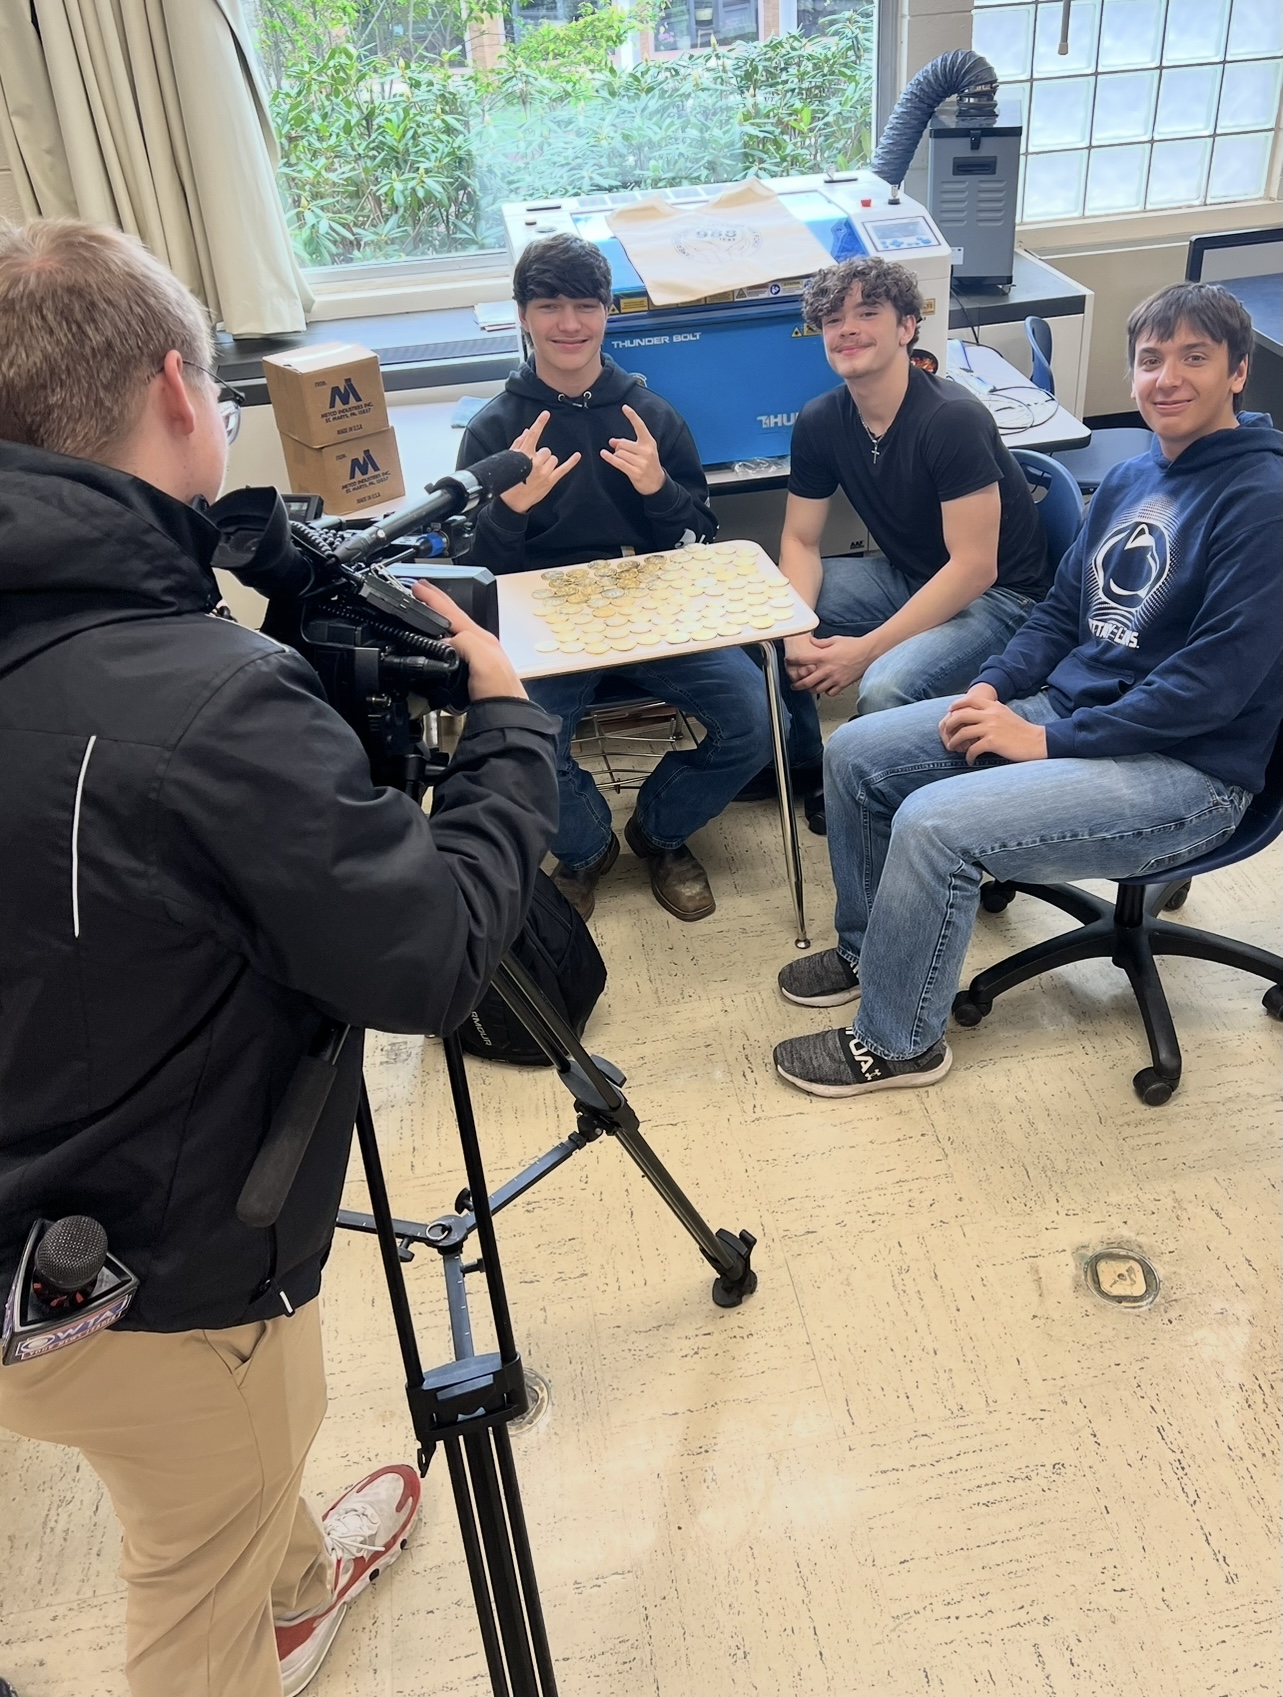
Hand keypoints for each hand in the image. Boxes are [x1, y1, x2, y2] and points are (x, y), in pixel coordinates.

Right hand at [411, 582, 526, 702]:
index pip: (452, 612)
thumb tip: (445, 642)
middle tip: (420, 589)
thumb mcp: (483, 660)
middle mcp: (480, 644)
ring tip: (427, 610)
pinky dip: (441, 639)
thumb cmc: (500, 690)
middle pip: (453, 616)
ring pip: (453, 630)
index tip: (417, 587)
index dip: (433, 598)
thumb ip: (464, 643)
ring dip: (438, 618)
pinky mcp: (471, 671)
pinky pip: (452, 648)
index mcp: (481, 638)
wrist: (506, 714)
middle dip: (436, 601)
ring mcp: (476, 657)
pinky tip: (437, 641)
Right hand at [500, 411, 580, 513]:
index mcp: (524, 455)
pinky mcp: (551, 481)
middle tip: (533, 468)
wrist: (513, 501)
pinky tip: (577, 455)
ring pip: (553, 458)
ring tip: (539, 473)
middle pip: (546, 450)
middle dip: (541, 456)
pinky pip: (564, 469)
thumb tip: (527, 431)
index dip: (539, 424)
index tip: (546, 414)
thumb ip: (519, 444)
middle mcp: (535, 462)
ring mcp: (544, 472)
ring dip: (548, 463)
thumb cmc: (510, 480)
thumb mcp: (510, 460)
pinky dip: (571, 462)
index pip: (533, 435)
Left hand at [599, 404, 665, 496]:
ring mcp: (641, 462)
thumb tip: (611, 441)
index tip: (624, 407)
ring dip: (617, 456)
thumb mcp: (642, 451)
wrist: (656, 483)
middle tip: (621, 453)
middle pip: (623, 443)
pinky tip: (603, 454)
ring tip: (625, 461)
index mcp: (649, 442)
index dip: (632, 416)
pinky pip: (618, 462)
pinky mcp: (635, 472)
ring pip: (619, 453)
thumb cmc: (648, 464)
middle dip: (618, 447)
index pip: (640, 426)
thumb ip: (627, 444)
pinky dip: (609, 458)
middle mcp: (646, 451)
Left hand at [789, 634, 877, 696]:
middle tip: (793, 685)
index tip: (788, 661)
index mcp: (824, 657)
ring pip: (817, 689)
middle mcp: (827, 669)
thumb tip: (810, 642)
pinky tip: (825, 688)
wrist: (868, 652)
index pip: (802, 660)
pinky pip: (830, 692)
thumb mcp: (834, 640)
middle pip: (806, 681)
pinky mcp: (842, 684)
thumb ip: (820, 643)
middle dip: (797, 685)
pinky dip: (825, 691)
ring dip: (810, 689)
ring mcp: (835, 678)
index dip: (793, 661)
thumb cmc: (853, 645)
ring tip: (807, 688)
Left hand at [938, 685, 1046, 764]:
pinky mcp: (993, 742)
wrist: (1037, 741)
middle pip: (961, 715)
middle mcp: (991, 714)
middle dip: (950, 724)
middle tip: (946, 733)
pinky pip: (972, 749)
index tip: (950, 712)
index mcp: (994, 706)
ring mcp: (991, 728)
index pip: (970, 700)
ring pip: (963, 732)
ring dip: (954, 742)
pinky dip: (968, 756)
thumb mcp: (1006, 713)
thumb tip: (976, 711)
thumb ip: (992, 710)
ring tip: (953, 748)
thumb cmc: (1021, 730)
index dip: (956, 705)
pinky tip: (970, 761)